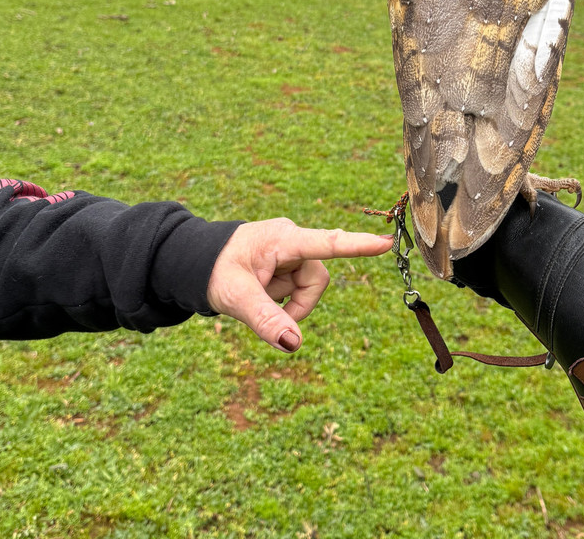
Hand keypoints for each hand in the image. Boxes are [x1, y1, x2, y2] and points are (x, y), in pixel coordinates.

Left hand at [206, 219, 392, 351]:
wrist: (196, 262)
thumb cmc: (214, 272)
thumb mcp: (236, 298)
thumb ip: (266, 320)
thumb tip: (295, 344)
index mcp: (281, 239)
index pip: (326, 243)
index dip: (358, 245)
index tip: (386, 243)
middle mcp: (292, 240)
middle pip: (316, 281)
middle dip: (297, 304)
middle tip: (266, 311)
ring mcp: (292, 251)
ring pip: (310, 288)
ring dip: (289, 304)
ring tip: (259, 299)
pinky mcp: (290, 262)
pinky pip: (300, 289)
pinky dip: (284, 301)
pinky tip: (264, 294)